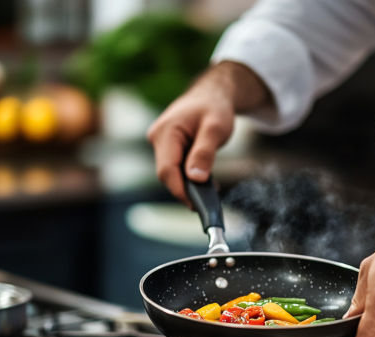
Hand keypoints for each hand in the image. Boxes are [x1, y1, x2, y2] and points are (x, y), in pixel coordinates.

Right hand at [148, 61, 270, 205]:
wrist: (212, 94)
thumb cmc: (214, 106)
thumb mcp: (215, 128)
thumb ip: (205, 152)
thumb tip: (196, 178)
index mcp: (165, 132)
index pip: (166, 170)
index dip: (180, 190)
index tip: (196, 204)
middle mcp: (158, 138)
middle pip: (167, 174)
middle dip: (186, 190)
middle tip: (208, 201)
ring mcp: (162, 144)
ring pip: (172, 173)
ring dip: (189, 185)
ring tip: (210, 191)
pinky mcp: (169, 148)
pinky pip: (176, 169)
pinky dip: (189, 178)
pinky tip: (205, 183)